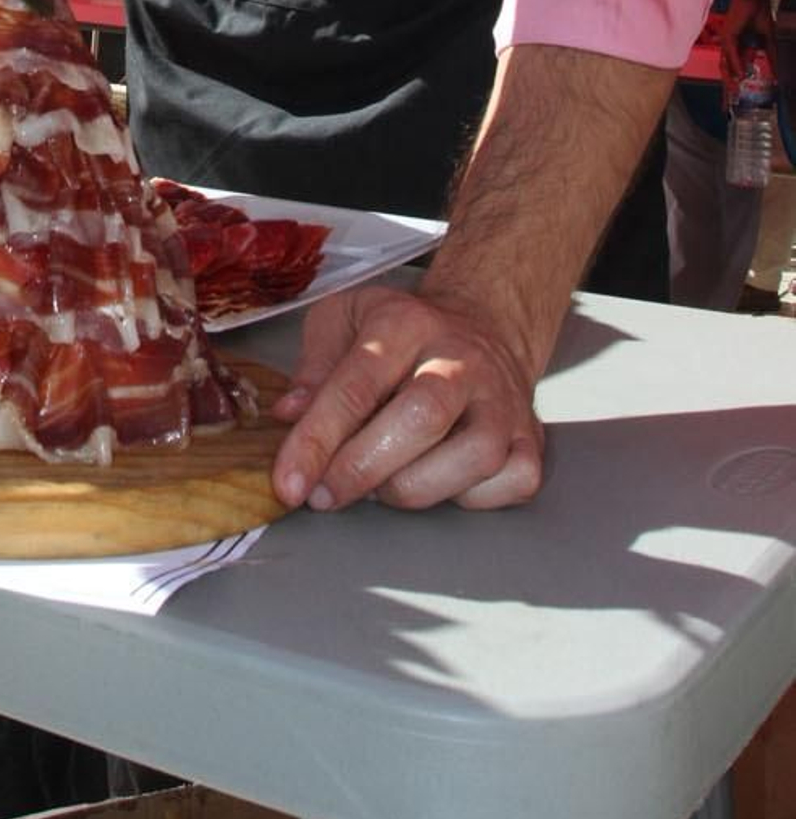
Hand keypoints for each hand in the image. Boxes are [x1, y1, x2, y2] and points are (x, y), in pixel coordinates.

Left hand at [270, 279, 542, 514]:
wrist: (484, 325)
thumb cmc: (402, 332)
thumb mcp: (344, 320)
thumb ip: (313, 366)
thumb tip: (289, 415)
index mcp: (404, 323)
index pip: (357, 385)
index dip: (317, 440)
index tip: (289, 483)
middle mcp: (460, 359)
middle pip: (421, 418)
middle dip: (363, 468)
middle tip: (325, 495)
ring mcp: (502, 400)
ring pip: (473, 457)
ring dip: (414, 487)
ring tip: (379, 486)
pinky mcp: (530, 437)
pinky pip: (510, 482)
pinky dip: (469, 498)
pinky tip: (437, 481)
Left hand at [720, 0, 772, 93]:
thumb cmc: (760, 14)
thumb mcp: (769, 40)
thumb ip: (772, 57)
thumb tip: (778, 75)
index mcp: (740, 46)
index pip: (736, 68)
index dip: (736, 83)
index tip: (737, 97)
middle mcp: (731, 45)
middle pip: (727, 69)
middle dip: (728, 87)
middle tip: (728, 103)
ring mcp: (727, 40)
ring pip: (726, 64)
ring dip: (730, 79)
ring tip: (733, 92)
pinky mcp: (728, 35)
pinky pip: (731, 53)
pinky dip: (736, 64)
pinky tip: (739, 74)